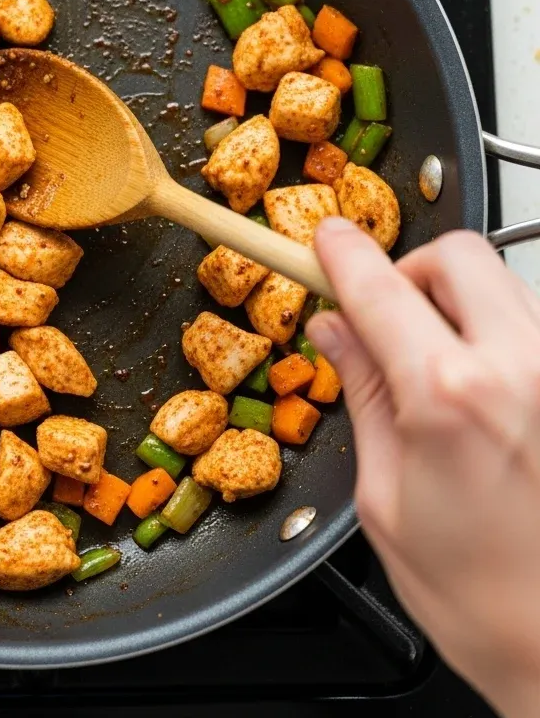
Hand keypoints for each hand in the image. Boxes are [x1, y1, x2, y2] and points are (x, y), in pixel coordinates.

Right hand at [308, 218, 539, 717]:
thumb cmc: (484, 601)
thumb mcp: (385, 497)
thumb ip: (363, 395)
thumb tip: (335, 331)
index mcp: (452, 398)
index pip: (380, 288)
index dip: (342, 255)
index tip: (325, 242)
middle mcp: (525, 371)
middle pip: (458, 254)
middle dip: (409, 268)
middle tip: (386, 313)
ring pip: (506, 285)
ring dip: (459, 304)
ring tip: (437, 367)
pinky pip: (535, 331)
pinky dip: (500, 339)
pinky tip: (485, 395)